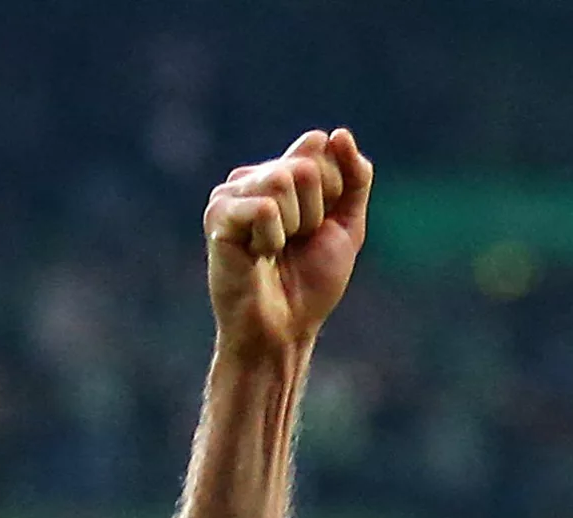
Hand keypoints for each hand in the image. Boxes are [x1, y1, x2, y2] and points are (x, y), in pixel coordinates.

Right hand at [205, 128, 373, 356]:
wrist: (284, 329)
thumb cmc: (311, 283)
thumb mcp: (347, 226)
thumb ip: (355, 179)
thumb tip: (339, 134)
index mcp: (283, 172)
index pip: (320, 145)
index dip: (333, 191)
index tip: (320, 225)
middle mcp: (254, 176)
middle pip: (305, 166)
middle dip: (315, 213)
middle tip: (296, 244)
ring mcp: (231, 192)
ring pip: (284, 180)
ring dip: (294, 226)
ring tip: (276, 249)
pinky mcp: (217, 214)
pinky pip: (265, 208)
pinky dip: (272, 238)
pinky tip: (257, 255)